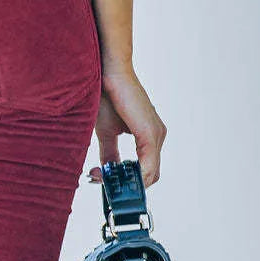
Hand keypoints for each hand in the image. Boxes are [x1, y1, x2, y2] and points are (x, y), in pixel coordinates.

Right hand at [88, 63, 166, 187]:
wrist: (108, 75)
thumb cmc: (107, 96)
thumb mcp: (107, 133)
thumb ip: (111, 154)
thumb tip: (106, 172)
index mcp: (149, 135)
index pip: (146, 168)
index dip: (128, 180)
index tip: (105, 181)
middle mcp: (157, 135)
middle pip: (150, 174)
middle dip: (128, 185)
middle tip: (102, 183)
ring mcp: (156, 134)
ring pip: (150, 173)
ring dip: (127, 182)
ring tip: (103, 179)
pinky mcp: (150, 133)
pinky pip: (148, 165)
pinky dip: (133, 176)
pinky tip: (114, 176)